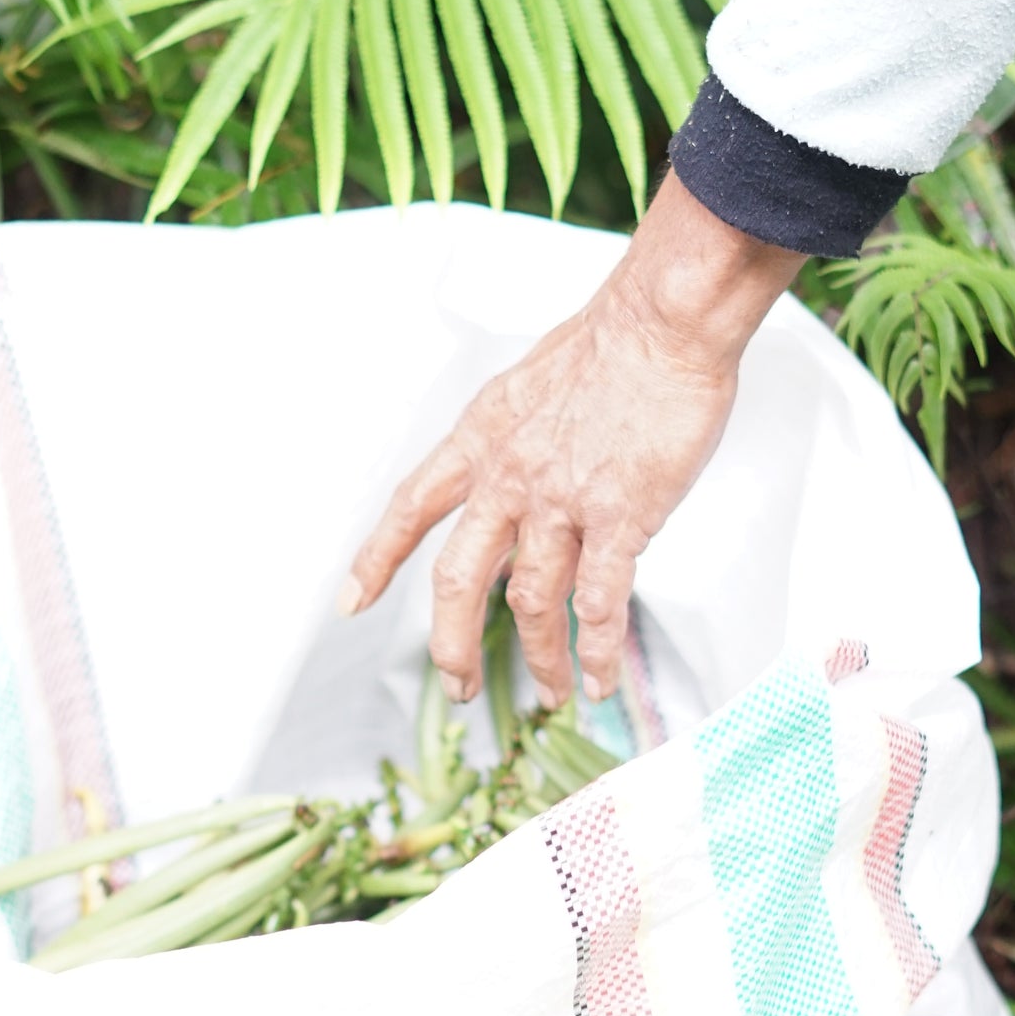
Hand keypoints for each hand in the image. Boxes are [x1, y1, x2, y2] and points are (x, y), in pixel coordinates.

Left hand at [340, 175, 803, 705]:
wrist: (662, 322)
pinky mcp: (621, 517)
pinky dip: (597, 650)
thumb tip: (520, 488)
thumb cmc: (611, 344)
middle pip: (458, 580)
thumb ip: (514, 442)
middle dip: (452, 644)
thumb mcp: (528, 386)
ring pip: (531, 602)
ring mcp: (563, 501)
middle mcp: (509, 478)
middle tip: (458, 684)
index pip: (412, 506)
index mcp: (480, 438)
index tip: (352, 600)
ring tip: (552, 693)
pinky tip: (598, 679)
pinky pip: (600, 602)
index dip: (378, 558)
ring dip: (540, 658)